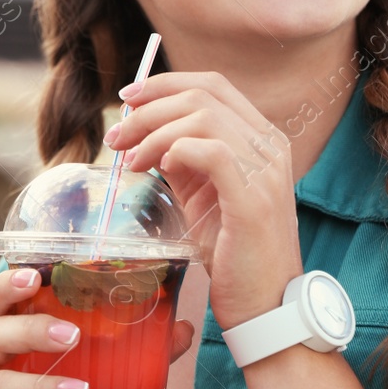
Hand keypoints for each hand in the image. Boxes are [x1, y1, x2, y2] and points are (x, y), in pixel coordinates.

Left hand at [107, 71, 303, 329]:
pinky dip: (178, 151)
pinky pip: (213, 152)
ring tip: (130, 161)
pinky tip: (160, 169)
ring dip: (155, 132)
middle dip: (149, 108)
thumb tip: (145, 135)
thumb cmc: (233, 254)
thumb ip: (182, 162)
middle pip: (203, 94)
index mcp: (261, 139)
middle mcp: (270, 146)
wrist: (265, 305)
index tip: (128, 97)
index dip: (165, 83)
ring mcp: (267, 170)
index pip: (213, 85)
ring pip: (203, 117)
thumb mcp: (202, 197)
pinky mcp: (254, 199)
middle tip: (117, 137)